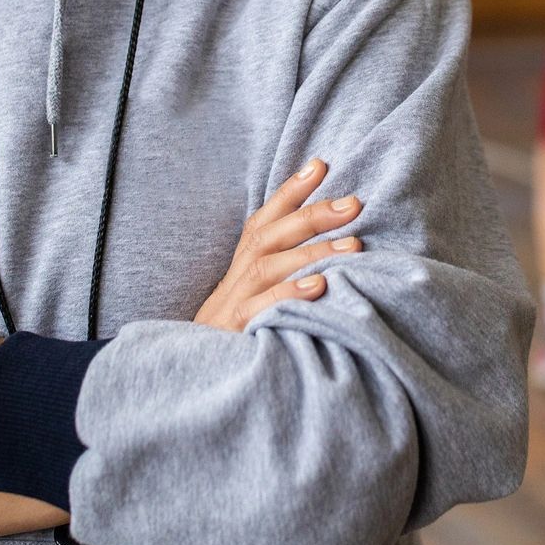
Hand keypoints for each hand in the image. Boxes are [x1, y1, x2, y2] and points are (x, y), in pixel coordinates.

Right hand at [193, 158, 364, 331]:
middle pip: (270, 236)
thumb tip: (335, 242)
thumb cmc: (238, 333)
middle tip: (354, 204)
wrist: (190, 380)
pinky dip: (290, 295)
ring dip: (311, 253)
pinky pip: (260, 309)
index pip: (265, 220)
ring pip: (268, 267)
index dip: (290, 191)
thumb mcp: (257, 296)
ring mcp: (232, 304)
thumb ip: (284, 268)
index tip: (321, 164)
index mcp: (243, 266)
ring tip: (352, 246)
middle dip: (312, 215)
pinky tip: (321, 287)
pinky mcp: (233, 332)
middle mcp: (236, 278)